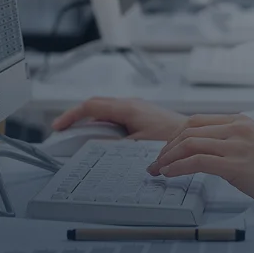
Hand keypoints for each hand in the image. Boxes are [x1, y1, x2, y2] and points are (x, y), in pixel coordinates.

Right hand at [51, 97, 187, 140]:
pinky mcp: (142, 116)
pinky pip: (116, 118)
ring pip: (106, 113)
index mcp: (127, 108)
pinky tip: (103, 141)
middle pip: (96, 107)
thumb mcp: (137, 146)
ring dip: (92, 124)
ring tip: (80, 139)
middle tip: (64, 131)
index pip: (91, 106)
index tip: (59, 126)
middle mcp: (131, 105)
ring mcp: (137, 109)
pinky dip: (105, 127)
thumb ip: (113, 145)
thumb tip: (93, 148)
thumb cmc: (171, 139)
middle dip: (78, 118)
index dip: (72, 115)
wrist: (194, 138)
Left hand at [147, 114, 253, 216]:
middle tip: (156, 162)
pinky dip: (178, 167)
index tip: (166, 150)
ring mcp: (236, 145)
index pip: (197, 121)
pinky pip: (196, 161)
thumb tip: (206, 155)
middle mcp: (237, 128)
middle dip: (167, 146)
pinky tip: (170, 174)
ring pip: (189, 143)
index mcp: (241, 121)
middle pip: (188, 130)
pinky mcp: (236, 164)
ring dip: (168, 158)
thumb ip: (233, 144)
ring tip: (158, 170)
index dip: (175, 136)